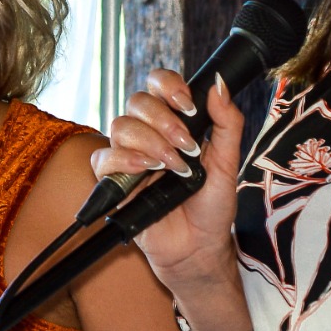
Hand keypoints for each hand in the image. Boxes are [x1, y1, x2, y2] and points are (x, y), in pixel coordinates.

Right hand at [89, 69, 245, 288]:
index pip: (157, 84)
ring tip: (172, 166)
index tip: (188, 105)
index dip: (168, 85)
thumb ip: (227, 123)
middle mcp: (148, 134)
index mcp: (173, 122)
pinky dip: (123, 159)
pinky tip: (145, 170)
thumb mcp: (228, 162)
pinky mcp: (115, 183)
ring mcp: (129, 157)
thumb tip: (219, 85)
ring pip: (120, 126)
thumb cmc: (212, 206)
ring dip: (150, 142)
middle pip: (137, 101)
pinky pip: (103, 158)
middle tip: (186, 147)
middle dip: (164, 120)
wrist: (200, 246)